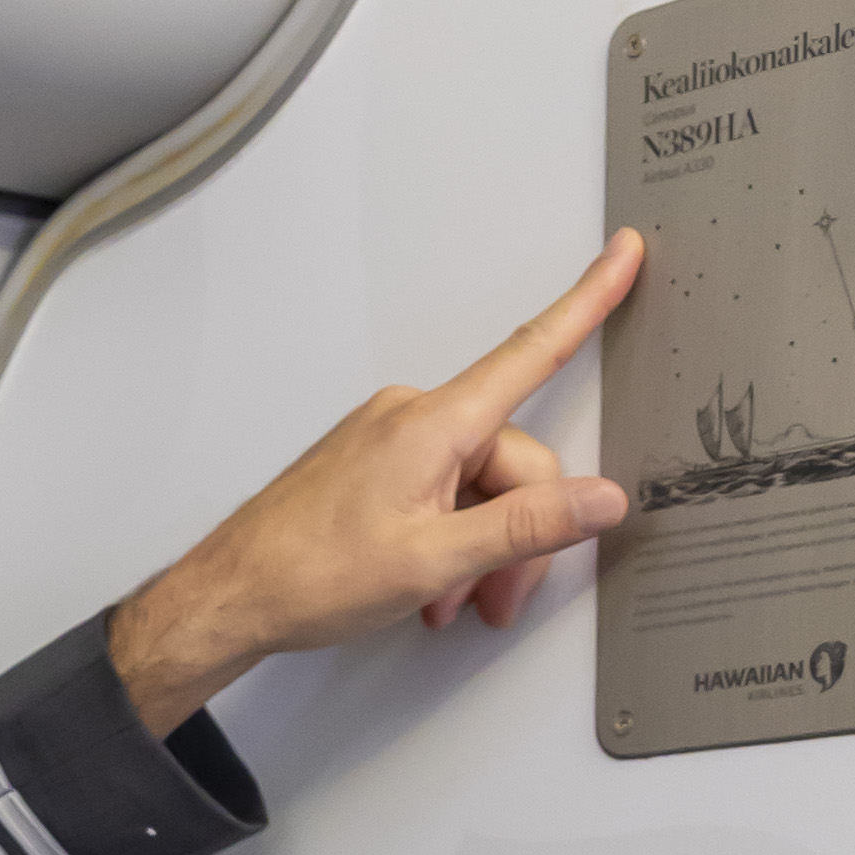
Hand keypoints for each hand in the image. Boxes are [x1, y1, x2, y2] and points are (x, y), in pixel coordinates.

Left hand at [106, 230, 642, 731]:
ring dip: (478, 550)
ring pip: (477, 486)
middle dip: (519, 536)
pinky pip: (440, 492)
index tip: (624, 254)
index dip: (587, 302)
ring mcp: (391, 441)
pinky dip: (447, 540)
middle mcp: (413, 417)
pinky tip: (429, 586)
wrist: (230, 596)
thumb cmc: (307, 574)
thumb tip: (600, 500)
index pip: (531, 352)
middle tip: (497, 599)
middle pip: (512, 461)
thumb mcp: (434, 560)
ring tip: (448, 599)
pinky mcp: (374, 467)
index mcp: (434, 424)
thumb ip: (525, 528)